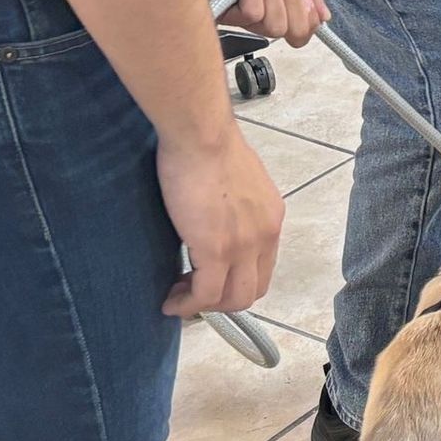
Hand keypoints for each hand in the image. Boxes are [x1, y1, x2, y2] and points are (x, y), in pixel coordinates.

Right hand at [158, 122, 284, 317]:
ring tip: (178, 299)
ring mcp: (244, 246)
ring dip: (205, 307)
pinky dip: (187, 305)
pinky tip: (170, 302)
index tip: (210, 281)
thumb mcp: (238, 180)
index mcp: (271, 218)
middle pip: (252, 290)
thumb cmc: (209, 144)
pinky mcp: (216, 250)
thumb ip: (235, 205)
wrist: (201, 134)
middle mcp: (266, 236)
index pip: (264, 267)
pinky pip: (205, 294)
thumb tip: (217, 215)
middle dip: (223, 300)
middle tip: (193, 294)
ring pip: (232, 300)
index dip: (236, 282)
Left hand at [200, 0, 330, 45]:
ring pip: (272, 26)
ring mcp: (245, 15)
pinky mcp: (225, 13)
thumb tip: (324, 17)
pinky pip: (252, 14)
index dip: (307, 18)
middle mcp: (266, 13)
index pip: (302, 34)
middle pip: (292, 33)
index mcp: (285, 3)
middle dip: (291, 1)